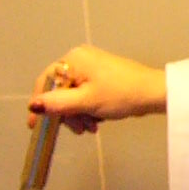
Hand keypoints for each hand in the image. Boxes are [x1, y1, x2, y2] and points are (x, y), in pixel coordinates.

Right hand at [28, 46, 167, 134]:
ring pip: (73, 96)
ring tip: (92, 128)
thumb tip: (32, 106)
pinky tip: (98, 122)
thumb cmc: (121, 94)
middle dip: (68, 114)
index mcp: (74, 59)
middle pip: (60, 91)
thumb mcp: (86, 102)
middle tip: (80, 130)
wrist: (155, 93)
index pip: (46, 82)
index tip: (36, 126)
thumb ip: (58, 104)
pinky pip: (85, 95)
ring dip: (79, 115)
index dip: (41, 105)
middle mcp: (80, 59)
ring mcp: (92, 67)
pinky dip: (88, 110)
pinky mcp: (102, 77)